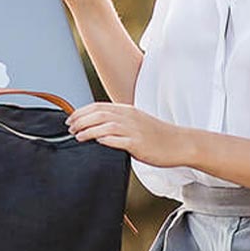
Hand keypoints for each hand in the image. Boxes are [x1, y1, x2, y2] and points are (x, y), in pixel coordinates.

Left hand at [66, 102, 192, 167]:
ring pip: (105, 125)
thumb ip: (120, 122)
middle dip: (80, 120)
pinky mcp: (138, 144)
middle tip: (70, 128)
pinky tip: (95, 142)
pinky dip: (104, 140)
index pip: (98, 106)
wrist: (180, 143)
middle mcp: (129, 117)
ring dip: (88, 130)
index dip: (81, 112)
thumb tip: (98, 127)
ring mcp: (134, 130)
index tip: (70, 119)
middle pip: (98, 114)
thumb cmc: (158, 135)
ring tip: (77, 136)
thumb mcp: (137, 122)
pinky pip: (118, 140)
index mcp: (127, 110)